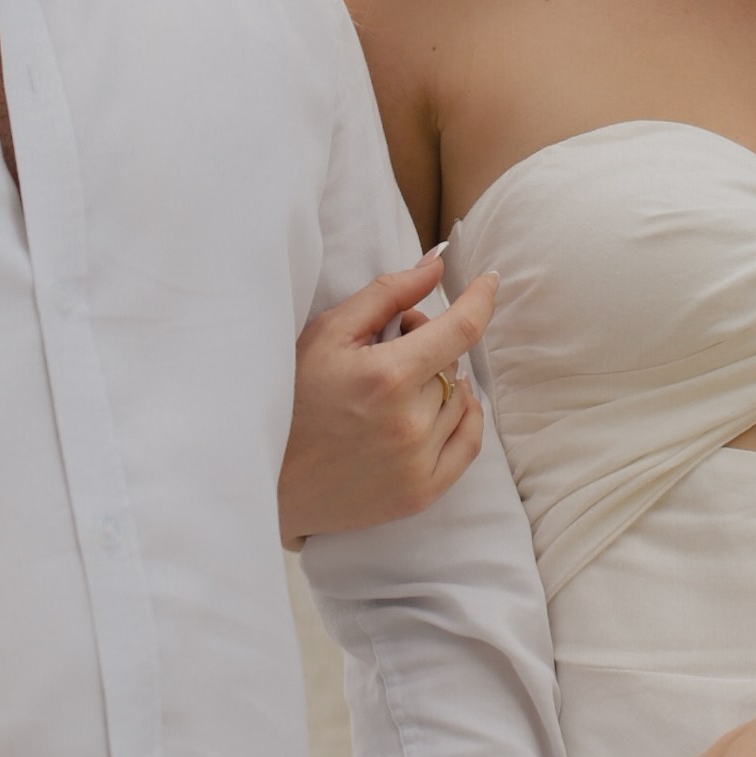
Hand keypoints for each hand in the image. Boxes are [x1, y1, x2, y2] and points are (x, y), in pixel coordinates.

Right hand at [278, 257, 498, 546]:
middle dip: (428, 347)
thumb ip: (387, 293)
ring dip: (438, 384)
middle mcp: (410, 423)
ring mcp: (418, 463)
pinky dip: (462, 417)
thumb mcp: (328, 333)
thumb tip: (437, 263)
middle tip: (386, 352)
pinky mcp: (422, 493)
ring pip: (460, 399)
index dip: (481, 298)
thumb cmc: (293, 399)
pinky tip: (435, 408)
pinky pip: (469, 442)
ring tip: (393, 388)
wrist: (268, 481)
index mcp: (387, 377)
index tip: (488, 282)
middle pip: (452, 363)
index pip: (461, 328)